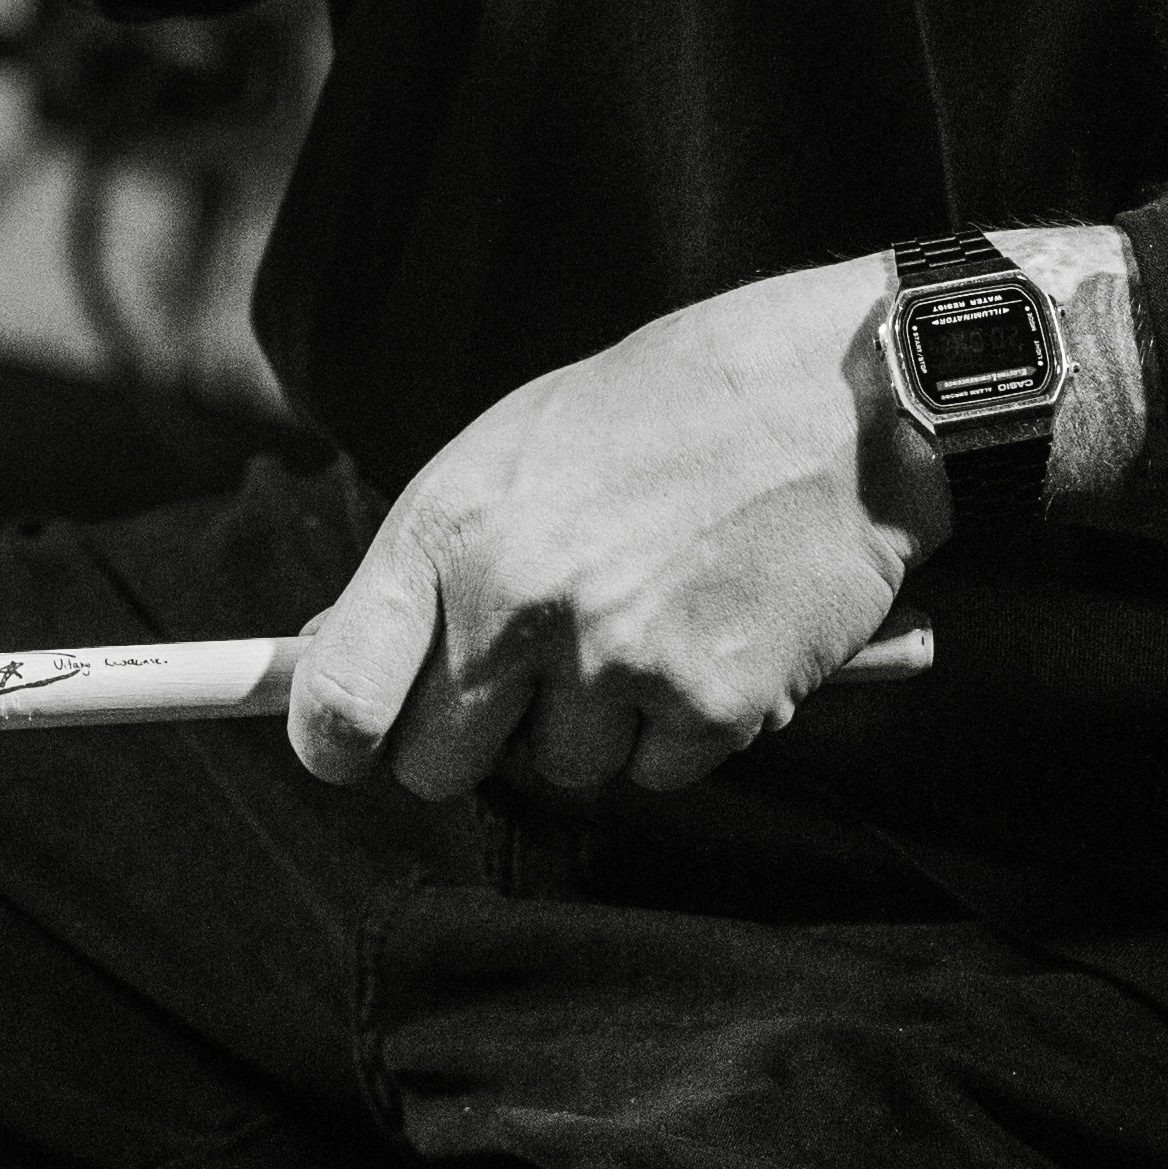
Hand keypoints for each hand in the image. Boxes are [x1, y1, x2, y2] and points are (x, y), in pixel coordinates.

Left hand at [287, 260, 918, 800]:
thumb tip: (332, 662)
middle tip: (536, 666)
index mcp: (453, 530)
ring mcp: (617, 662)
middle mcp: (519, 604)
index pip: (339, 697)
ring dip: (598, 723)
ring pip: (561, 770)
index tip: (348, 748)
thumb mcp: (511, 452)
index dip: (334, 740)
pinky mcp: (712, 706)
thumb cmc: (664, 412)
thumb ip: (427, 565)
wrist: (835, 395)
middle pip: (439, 766)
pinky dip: (684, 726)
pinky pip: (660, 773)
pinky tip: (710, 633)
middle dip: (477, 735)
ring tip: (650, 615)